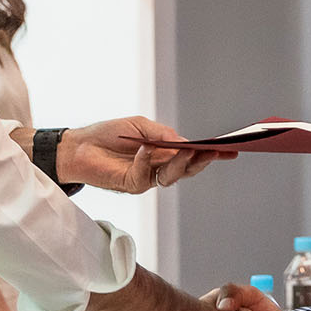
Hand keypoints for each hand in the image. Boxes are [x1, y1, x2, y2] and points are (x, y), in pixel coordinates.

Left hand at [59, 116, 235, 193]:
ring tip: (186, 149)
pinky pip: (144, 175)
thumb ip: (162, 135)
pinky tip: (144, 148)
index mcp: (164, 153)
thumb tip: (185, 142)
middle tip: (213, 150)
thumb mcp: (140, 126)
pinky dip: (146, 160)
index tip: (231, 150)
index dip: (212, 154)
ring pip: (171, 176)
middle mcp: (158, 168)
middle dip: (202, 160)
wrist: (78, 146)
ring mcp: (146, 178)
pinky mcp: (130, 185)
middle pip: (187, 169)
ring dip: (179, 163)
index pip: (192, 155)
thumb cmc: (108, 134)